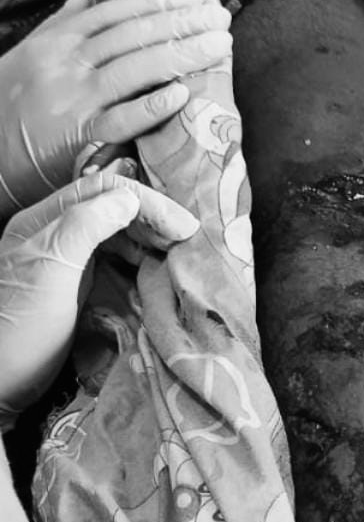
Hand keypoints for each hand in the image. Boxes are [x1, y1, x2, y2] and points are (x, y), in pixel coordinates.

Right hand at [0, 0, 231, 217]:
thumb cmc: (7, 105)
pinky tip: (183, 93)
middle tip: (222, 17)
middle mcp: (66, 65)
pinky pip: (121, 120)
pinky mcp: (80, 139)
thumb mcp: (27, 57)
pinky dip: (152, 107)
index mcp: (57, 42)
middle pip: (132, 37)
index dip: (157, 6)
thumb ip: (59, 26)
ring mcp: (74, 101)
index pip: (114, 16)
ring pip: (134, 71)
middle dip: (181, 24)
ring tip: (220, 46)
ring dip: (182, 54)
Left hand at [0, 167, 199, 428]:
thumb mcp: (51, 273)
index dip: (148, 202)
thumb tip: (129, 198)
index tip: (184, 228)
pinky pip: (112, 257)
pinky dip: (137, 257)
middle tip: (187, 239)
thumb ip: (85, 228)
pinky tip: (154, 268)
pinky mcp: (74, 284)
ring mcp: (64, 259)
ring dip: (147, 236)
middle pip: (110, 206)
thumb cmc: (19, 330)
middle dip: (151, 216)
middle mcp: (53, 232)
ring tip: (176, 252)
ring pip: (114, 231)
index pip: (103, 191)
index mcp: (43, 221)